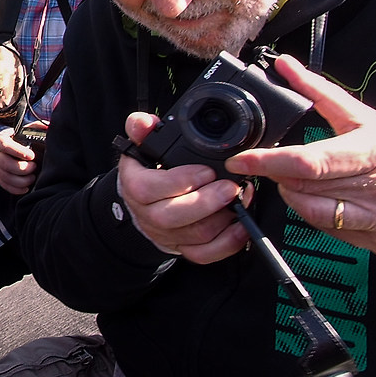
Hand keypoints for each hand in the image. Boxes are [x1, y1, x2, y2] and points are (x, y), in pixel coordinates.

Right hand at [0, 129, 37, 195]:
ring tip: (32, 177)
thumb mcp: (24, 131)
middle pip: (4, 163)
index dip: (18, 151)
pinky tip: (26, 187)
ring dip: (21, 180)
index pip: (5, 145)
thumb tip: (49, 127)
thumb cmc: (18, 140)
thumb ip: (35, 128)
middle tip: (34, 167)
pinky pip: (4, 185)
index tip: (32, 156)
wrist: (5, 149)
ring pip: (5, 176)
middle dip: (22, 168)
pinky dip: (16, 189)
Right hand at [114, 112, 252, 263]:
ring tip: (238, 199)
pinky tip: (240, 225)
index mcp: (135, 187)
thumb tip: (145, 122)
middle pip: (172, 217)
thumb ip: (141, 129)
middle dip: (206, 202)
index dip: (179, 181)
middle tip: (229, 187)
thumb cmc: (148, 172)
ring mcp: (167, 235)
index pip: (148, 189)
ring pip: (194, 236)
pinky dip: (227, 243)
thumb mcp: (142, 146)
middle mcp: (148, 215)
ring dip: (221, 219)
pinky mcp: (184, 248)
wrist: (144, 203)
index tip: (205, 171)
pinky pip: (205, 254)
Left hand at [224, 54, 375, 258]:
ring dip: (297, 198)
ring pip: (314, 214)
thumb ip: (323, 94)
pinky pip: (333, 233)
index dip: (269, 162)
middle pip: (306, 189)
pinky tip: (329, 202)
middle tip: (274, 167)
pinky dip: (321, 217)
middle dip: (281, 178)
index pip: (309, 161)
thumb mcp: (372, 120)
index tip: (241, 160)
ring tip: (301, 182)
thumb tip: (285, 66)